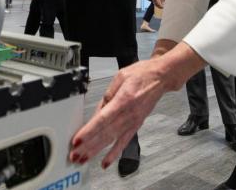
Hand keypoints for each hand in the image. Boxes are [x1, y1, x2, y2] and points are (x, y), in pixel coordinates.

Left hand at [70, 41, 198, 168]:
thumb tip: (97, 112)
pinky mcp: (136, 125)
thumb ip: (107, 96)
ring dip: (96, 151)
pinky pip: (124, 142)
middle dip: (88, 145)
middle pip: (105, 133)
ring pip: (112, 140)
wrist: (161, 78)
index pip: (103, 119)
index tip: (78, 140)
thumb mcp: (120, 77)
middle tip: (74, 154)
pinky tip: (105, 162)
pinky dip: (114, 153)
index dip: (89, 131)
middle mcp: (129, 114)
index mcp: (124, 99)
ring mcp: (133, 121)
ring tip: (83, 159)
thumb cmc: (143, 74)